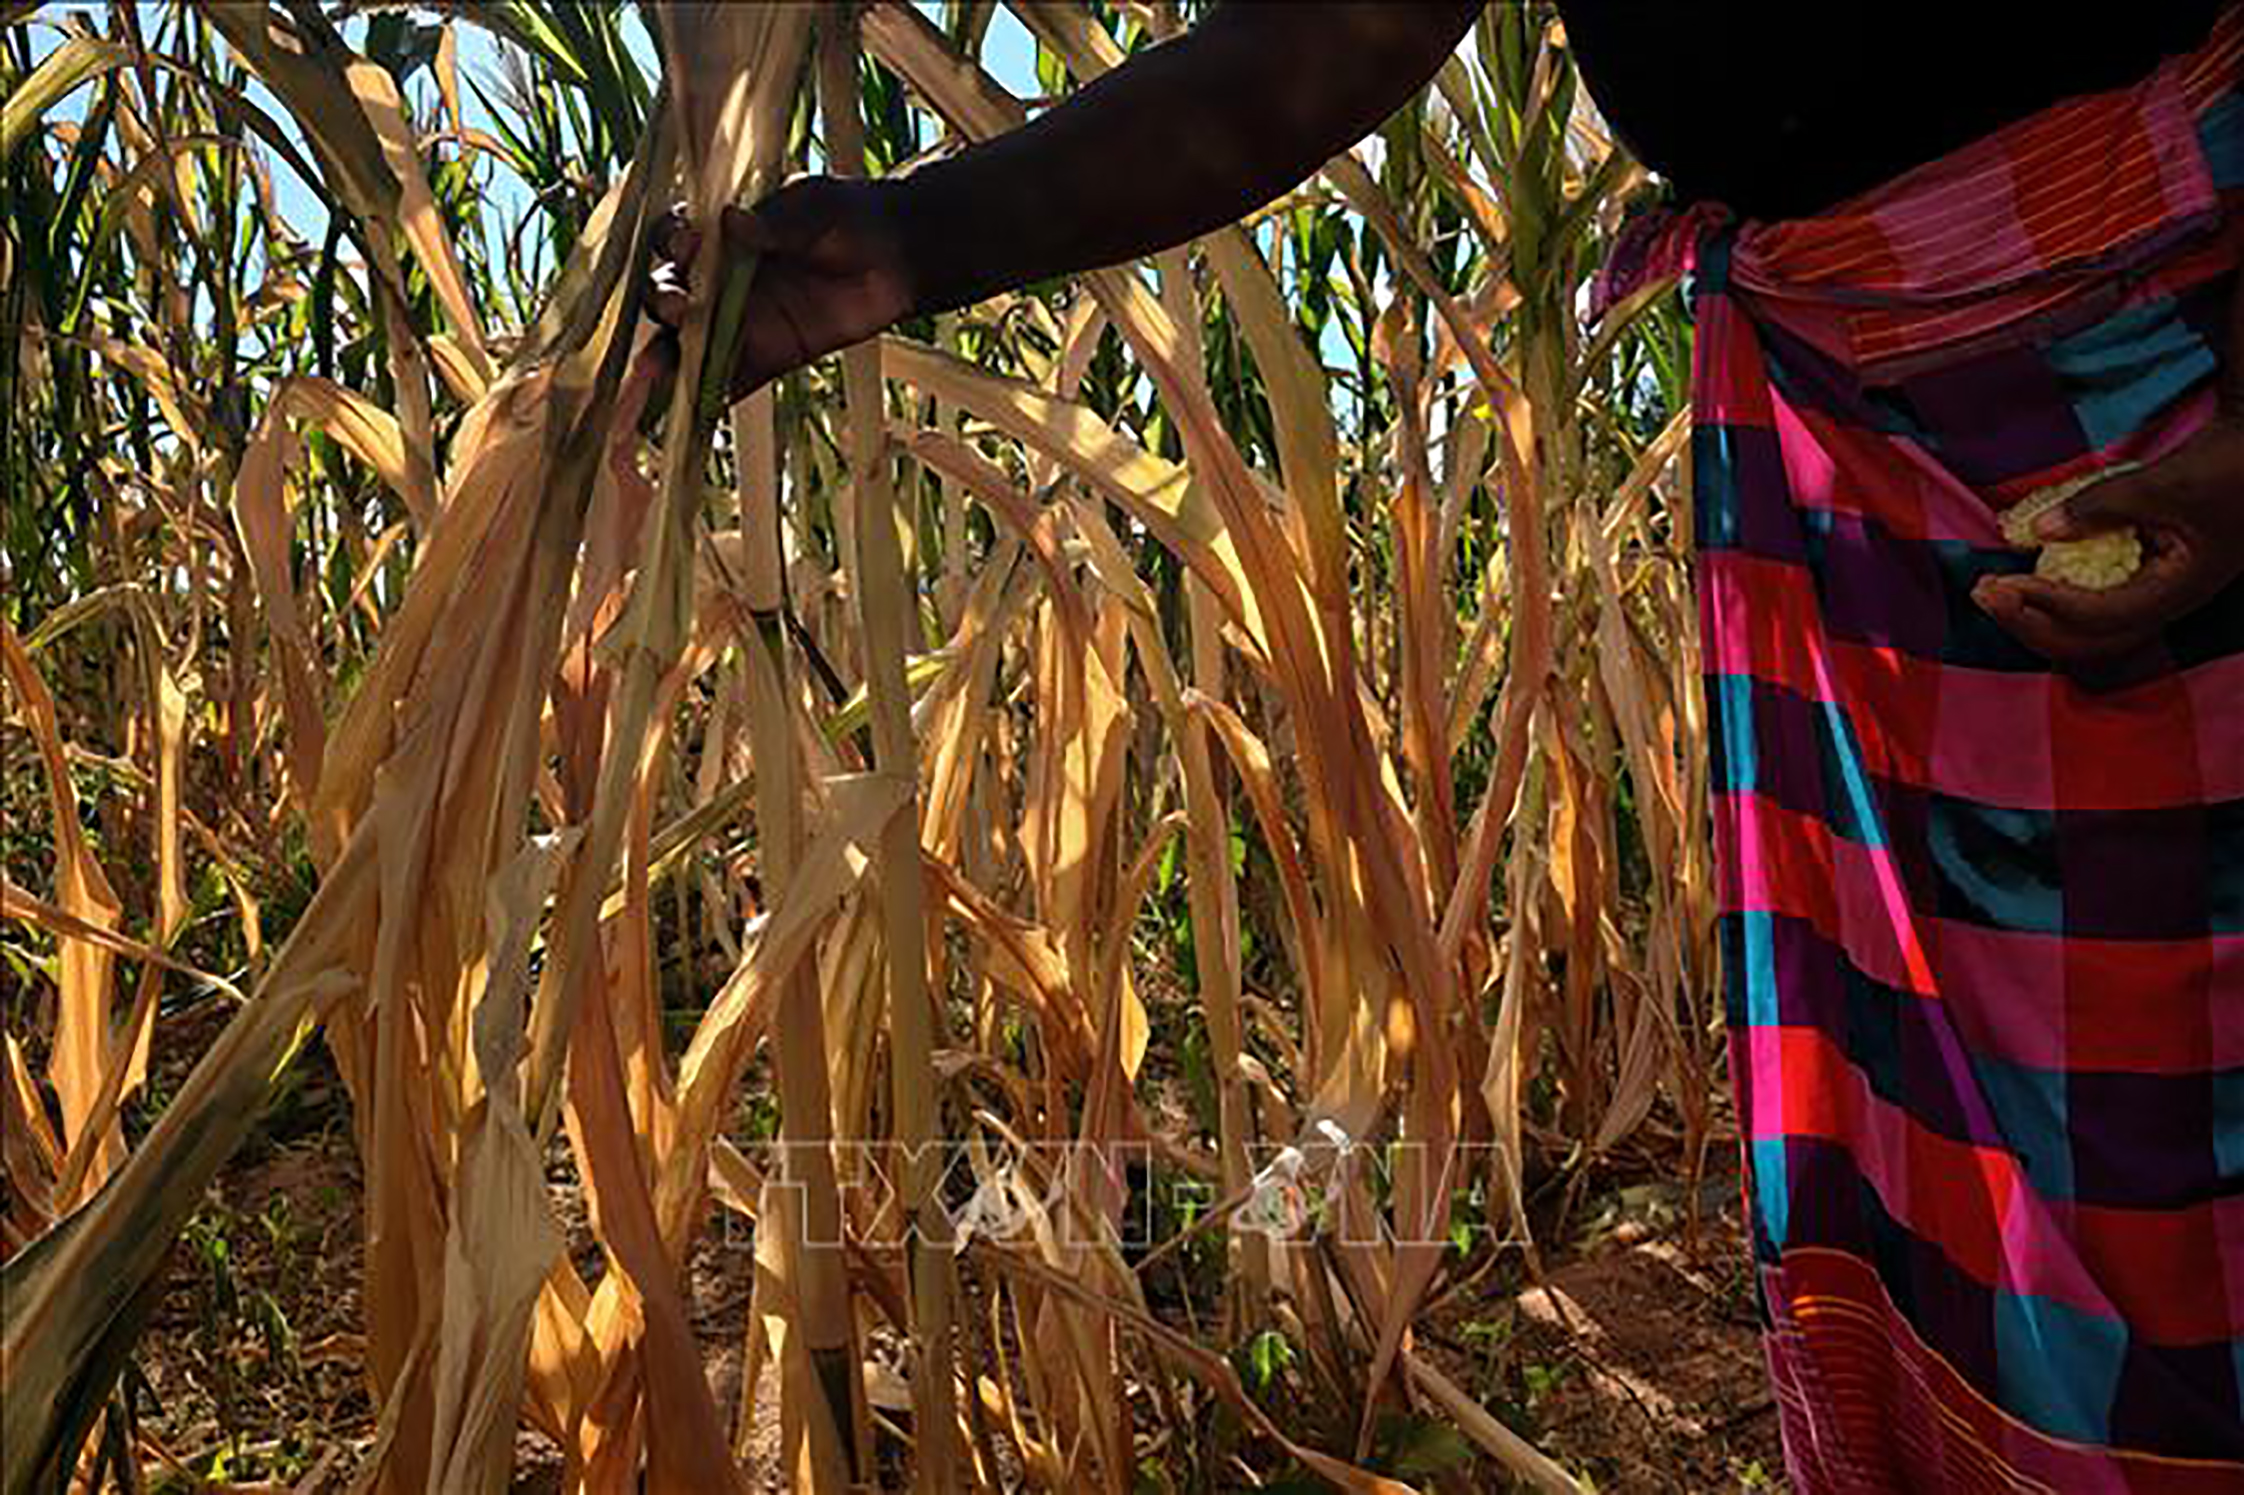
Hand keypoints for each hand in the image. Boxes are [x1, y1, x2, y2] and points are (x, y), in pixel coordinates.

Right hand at [647, 176, 917, 400]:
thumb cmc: (852, 217)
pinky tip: (697, 408)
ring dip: (671, 357)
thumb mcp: (815, 206)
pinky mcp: (766, 356)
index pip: (676, 239)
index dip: (672, 243)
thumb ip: (777, 219)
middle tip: (679, 308)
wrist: (899, 257)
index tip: (685, 247)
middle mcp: (719, 279)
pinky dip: (710, 397)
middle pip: (671, 294)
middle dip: (666, 301)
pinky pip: (730, 380)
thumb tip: (734, 222)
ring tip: (660, 372)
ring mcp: (739, 320)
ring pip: (690, 342)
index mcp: (722, 234)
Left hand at [1972, 419, 2243, 665]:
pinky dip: (2053, 599)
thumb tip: (2040, 531)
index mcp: (2180, 589)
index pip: (2102, 617)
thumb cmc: (2228, 466)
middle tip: (1982, 593)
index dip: (2047, 606)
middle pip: (2089, 639)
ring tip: (1991, 591)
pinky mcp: (2145, 575)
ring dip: (2036, 615)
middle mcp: (2167, 600)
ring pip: (2088, 628)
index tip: (2002, 584)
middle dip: (2030, 622)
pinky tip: (2025, 580)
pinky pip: (2093, 604)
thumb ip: (2102, 507)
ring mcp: (2156, 591)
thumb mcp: (2165, 484)